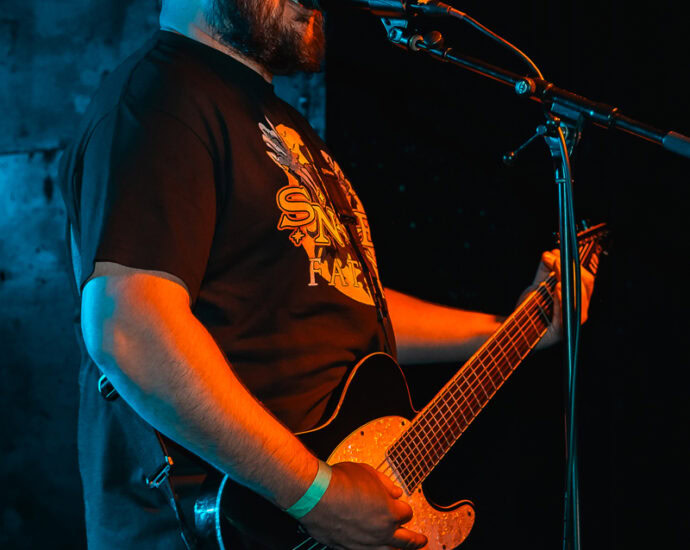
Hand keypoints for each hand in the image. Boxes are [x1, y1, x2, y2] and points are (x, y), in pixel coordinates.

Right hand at [300, 461, 427, 549]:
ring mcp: (364, 543)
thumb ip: (384, 483)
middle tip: (421, 541)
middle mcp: (381, 531)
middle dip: (416, 540)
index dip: (403, 508)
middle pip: (406, 540)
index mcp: (389, 511)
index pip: (406, 513)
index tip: (400, 506)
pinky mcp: (348, 548)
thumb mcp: (367, 472)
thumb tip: (394, 491)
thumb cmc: (338, 481)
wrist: (315, 494)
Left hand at [519, 249, 594, 348]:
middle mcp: (579, 311)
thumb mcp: (539, 284)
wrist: (516, 327)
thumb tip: (551, 252)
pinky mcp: (560, 332)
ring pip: (577, 300)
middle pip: (584, 287)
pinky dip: (561, 300)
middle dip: (570, 270)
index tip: (558, 253)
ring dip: (567, 282)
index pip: (586, 280)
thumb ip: (545, 269)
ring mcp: (571, 323)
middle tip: (555, 260)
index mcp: (578, 299)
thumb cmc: (531, 308)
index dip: (574, 264)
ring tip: (557, 271)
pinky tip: (557, 288)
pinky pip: (564, 314)